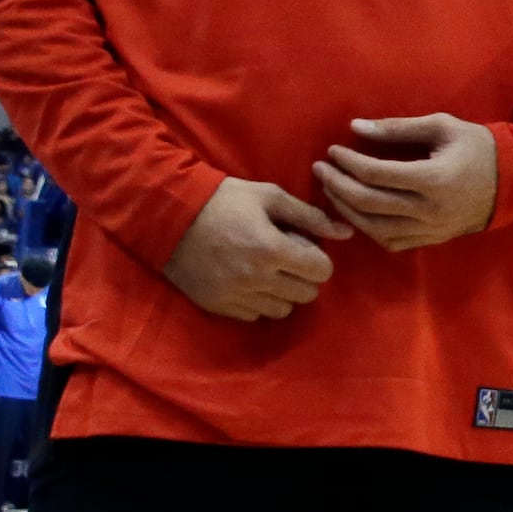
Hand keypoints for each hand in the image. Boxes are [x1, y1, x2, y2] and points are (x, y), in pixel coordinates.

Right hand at [163, 176, 343, 320]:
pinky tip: (247, 280)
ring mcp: (236, 296)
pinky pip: (256, 315)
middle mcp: (256, 279)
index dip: (318, 258)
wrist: (166, 215)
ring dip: (283, 291)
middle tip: (286, 258)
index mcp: (271, 249)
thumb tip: (346, 232)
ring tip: (267, 270)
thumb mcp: (268, 196)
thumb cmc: (222, 200)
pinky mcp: (219, 306)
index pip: (322, 271)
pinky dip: (259, 301)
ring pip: (284, 309)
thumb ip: (310, 216)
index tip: (303, 247)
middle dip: (304, 276)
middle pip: (307, 294)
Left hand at [313, 115, 497, 251]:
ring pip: (373, 227)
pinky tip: (354, 213)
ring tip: (331, 190)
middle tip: (321, 170)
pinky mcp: (430, 240)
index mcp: (433, 178)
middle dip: (337, 185)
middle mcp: (428, 209)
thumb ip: (397, 128)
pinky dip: (366, 228)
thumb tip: (356, 128)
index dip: (348, 162)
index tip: (332, 150)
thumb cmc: (477, 148)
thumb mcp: (441, 126)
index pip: (375, 174)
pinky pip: (389, 241)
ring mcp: (429, 229)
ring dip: (345, 209)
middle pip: (368, 202)